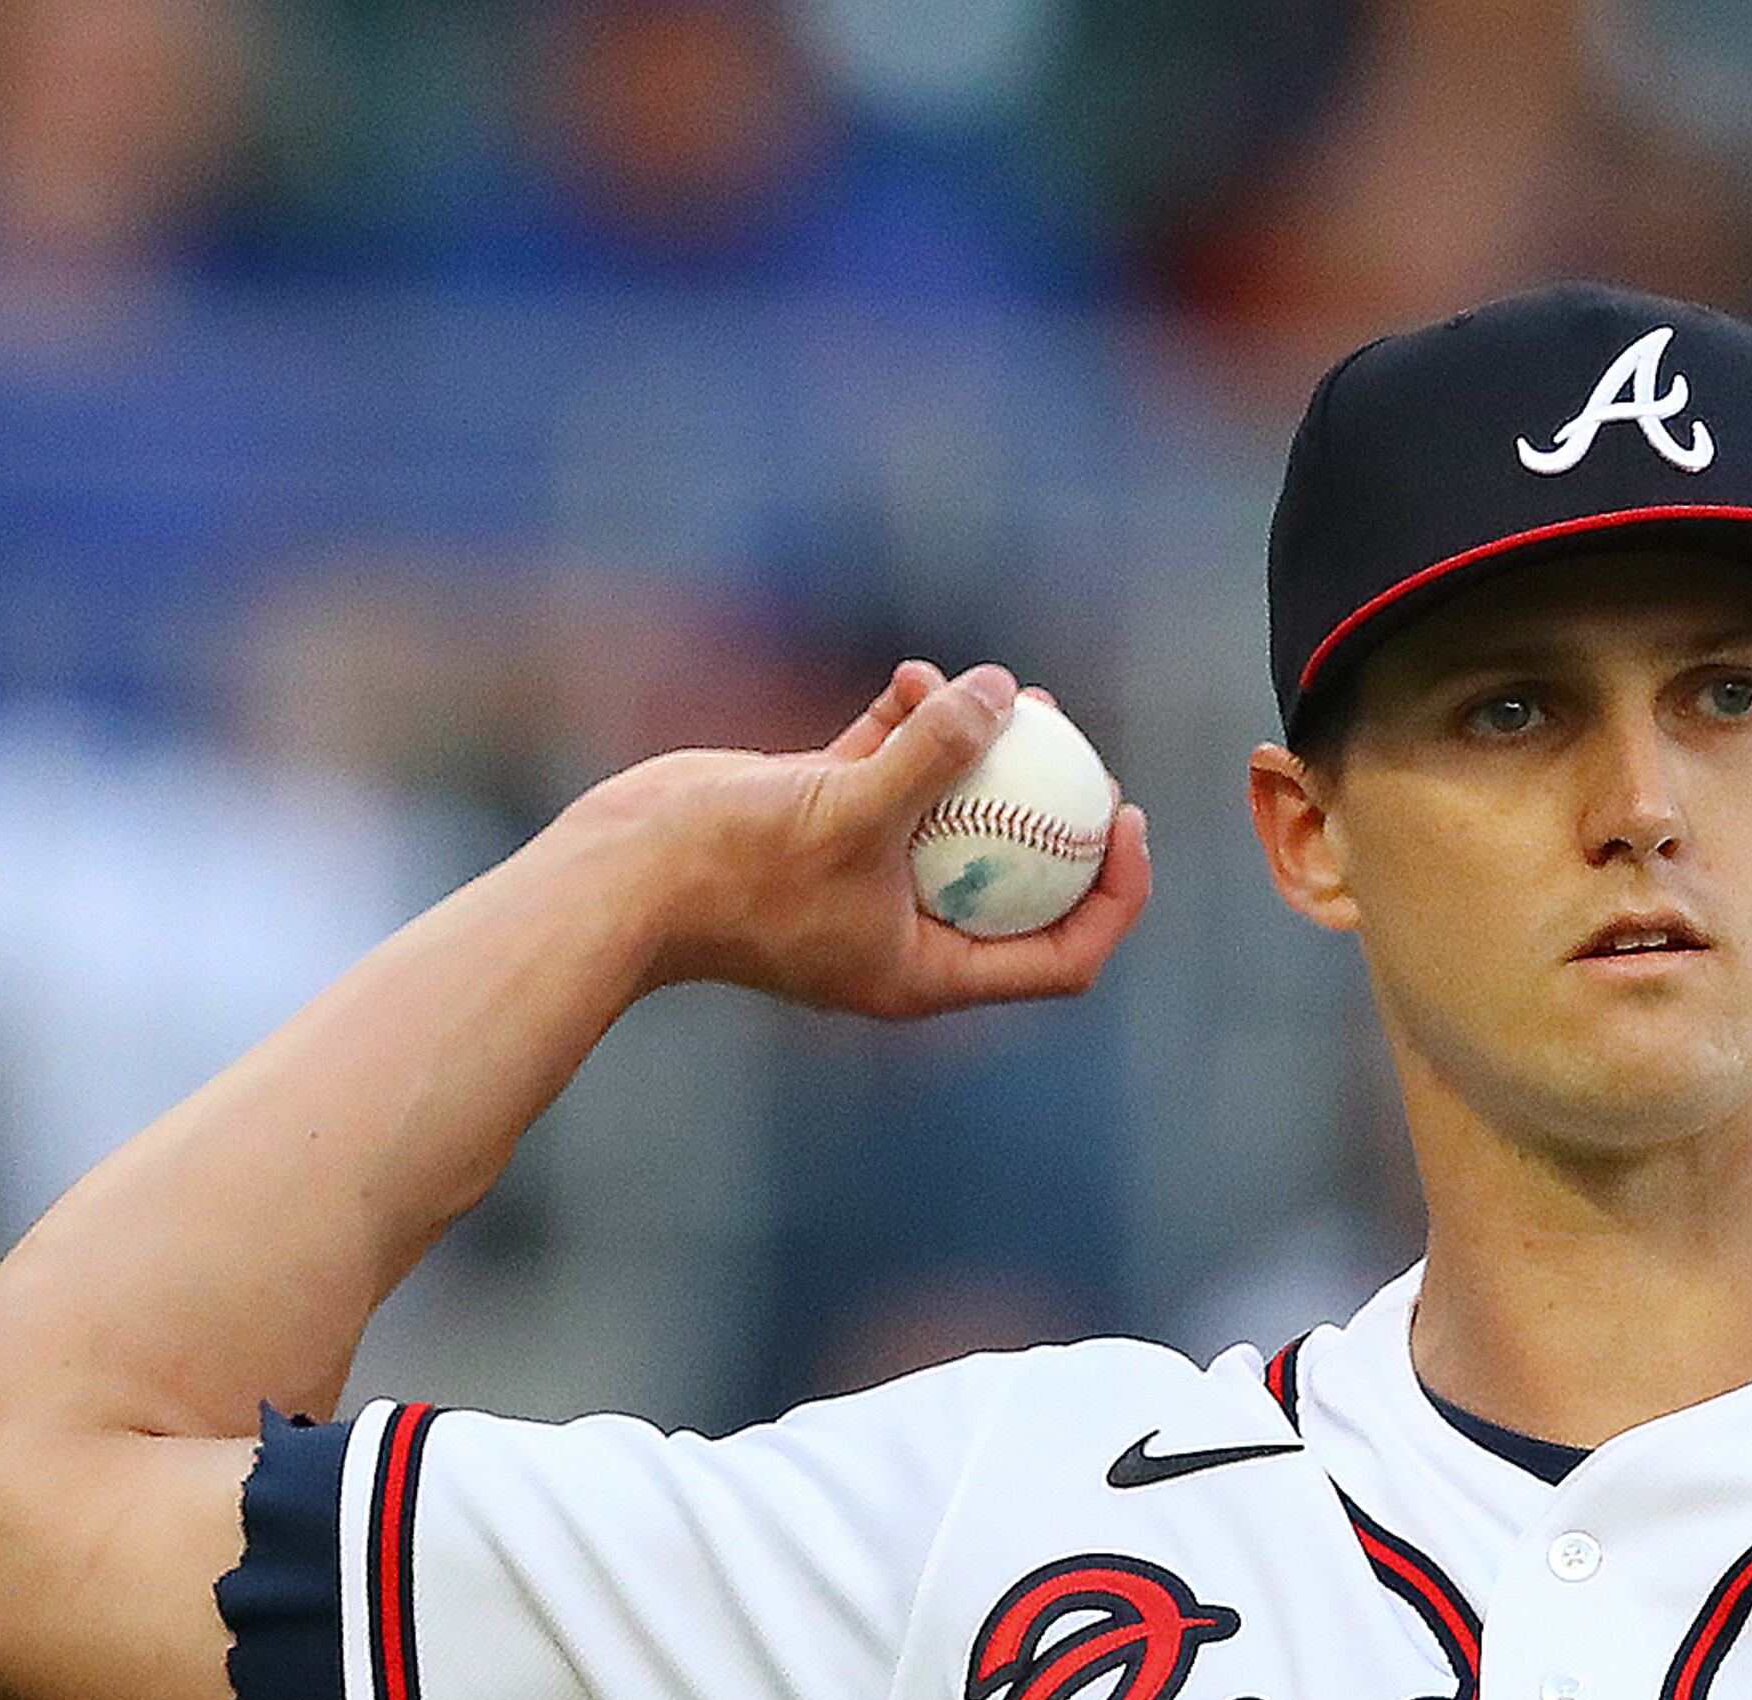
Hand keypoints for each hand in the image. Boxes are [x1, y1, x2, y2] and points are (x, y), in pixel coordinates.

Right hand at [582, 660, 1150, 1022]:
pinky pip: (891, 773)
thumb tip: (1003, 690)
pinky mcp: (826, 824)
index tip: (1124, 818)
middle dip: (1052, 805)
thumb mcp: (853, 809)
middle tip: (1071, 739)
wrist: (627, 871)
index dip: (1110, 893)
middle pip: (1018, 875)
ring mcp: (866, 876)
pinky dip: (908, 727)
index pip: (1060, 952)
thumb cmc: (737, 868)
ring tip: (996, 685)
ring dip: (980, 748)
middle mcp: (907, 932)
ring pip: (955, 813)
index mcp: (931, 972)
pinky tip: (911, 675)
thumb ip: (935, 753)